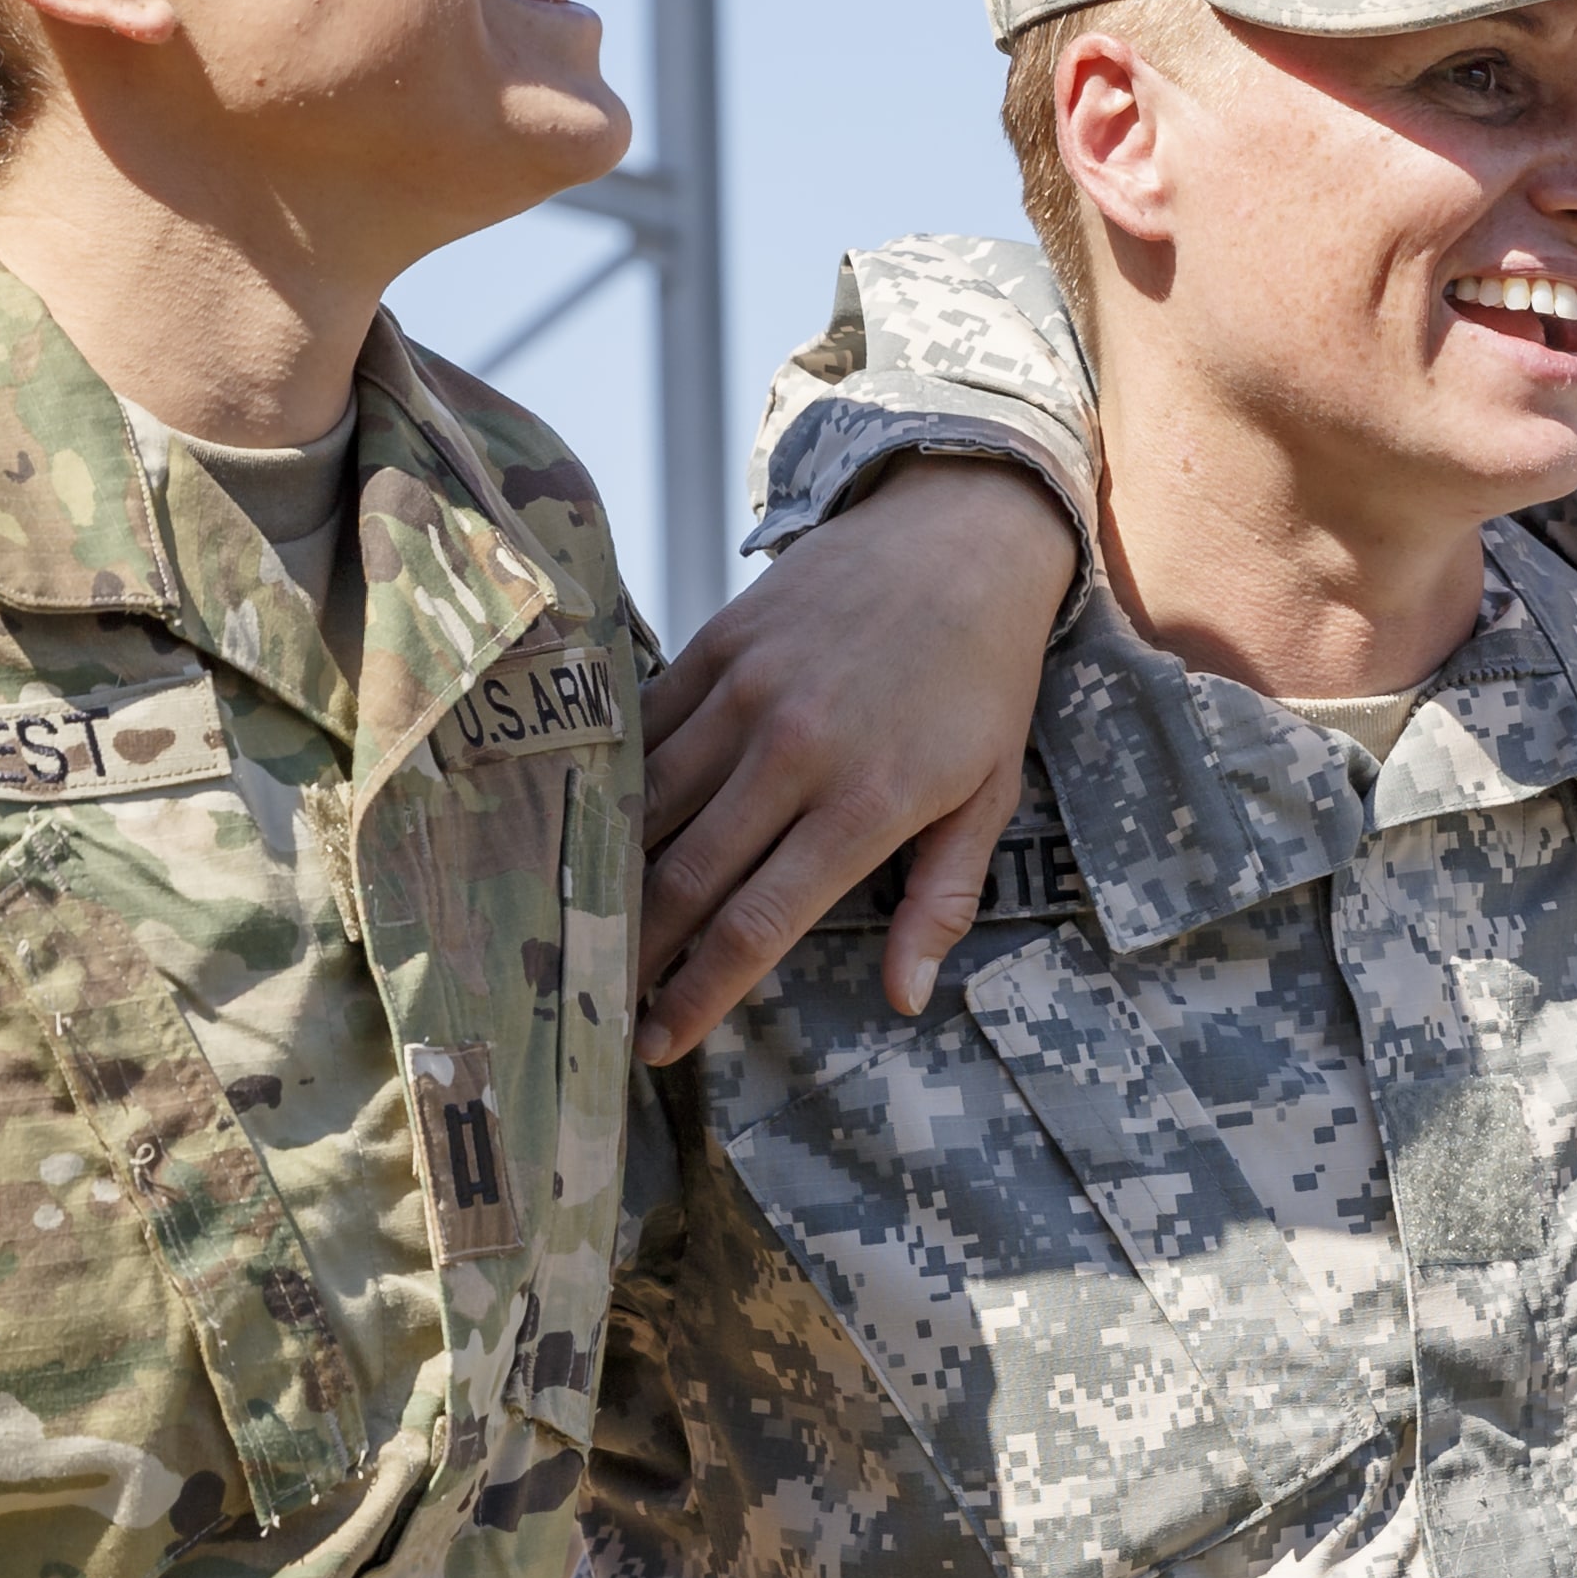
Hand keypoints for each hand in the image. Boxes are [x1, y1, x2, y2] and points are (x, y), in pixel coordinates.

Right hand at [635, 459, 1078, 1060]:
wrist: (961, 536)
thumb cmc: (984, 679)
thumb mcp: (990, 795)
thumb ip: (941, 901)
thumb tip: (906, 999)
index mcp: (864, 803)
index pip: (756, 924)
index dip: (698, 994)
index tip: (659, 1041)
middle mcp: (794, 752)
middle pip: (684, 877)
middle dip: (637, 952)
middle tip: (602, 1001)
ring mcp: (747, 691)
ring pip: (649, 805)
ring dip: (610, 876)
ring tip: (585, 928)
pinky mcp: (719, 643)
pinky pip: (646, 728)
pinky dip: (617, 784)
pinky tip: (598, 827)